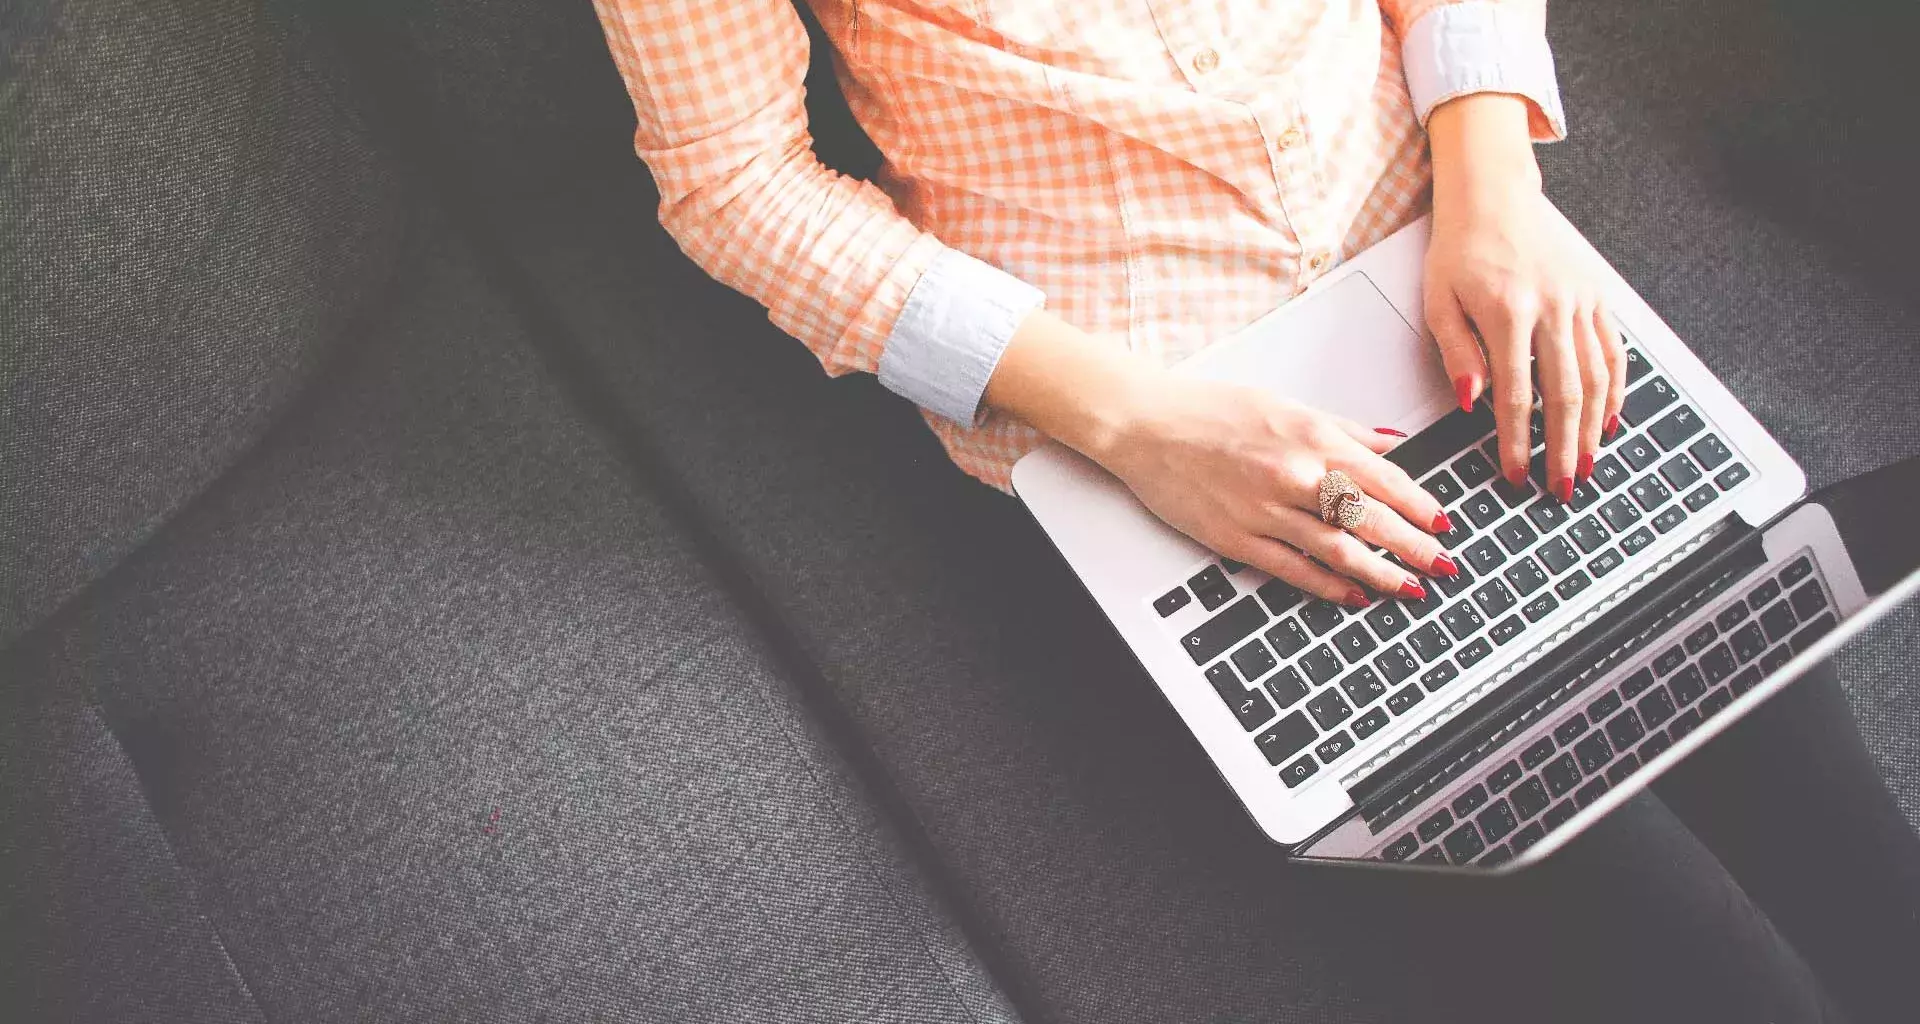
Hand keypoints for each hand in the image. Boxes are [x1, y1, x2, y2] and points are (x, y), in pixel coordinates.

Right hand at [1090, 375, 1455, 605]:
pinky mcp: (1237, 539)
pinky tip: (1354, 595)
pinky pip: (1295, 569)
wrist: (1147, 426)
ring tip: (1411, 589)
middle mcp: (1295, 475)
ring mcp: (1266, 511)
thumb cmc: (1210, 411)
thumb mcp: (1286, 406)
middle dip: (1416, 547)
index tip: (1444, 525)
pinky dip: (1330, 585)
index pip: (1385, 479)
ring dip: (1382, 573)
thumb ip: (1343, 429)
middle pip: (1372, 519)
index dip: (1421, 507)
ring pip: (1340, 550)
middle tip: (1444, 566)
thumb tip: (1391, 444)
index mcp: (1312, 438)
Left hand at [1425, 95, 1625, 500]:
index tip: (1515, 474)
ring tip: (1587, 465)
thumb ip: (1456, 353)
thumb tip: (1472, 403)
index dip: (1517, 442)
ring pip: (1597, 377)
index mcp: (1508, 312)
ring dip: (1593, 428)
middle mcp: (1552, 307)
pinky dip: (1615, 389)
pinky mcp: (1596, 295)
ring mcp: (1580, 301)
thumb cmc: (1459, 250)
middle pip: (1565, 394)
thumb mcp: (1438, 301)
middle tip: (1563, 487)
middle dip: (1564, 448)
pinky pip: (1613, 350)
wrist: (1493, 196)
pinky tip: (1609, 420)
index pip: (1516, 395)